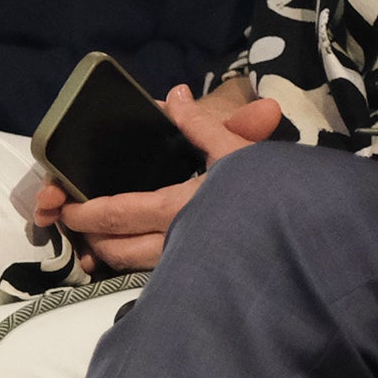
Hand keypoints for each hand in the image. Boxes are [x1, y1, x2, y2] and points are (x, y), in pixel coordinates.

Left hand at [26, 84, 282, 275]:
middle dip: (92, 240)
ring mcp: (189, 268)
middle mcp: (178, 244)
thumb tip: (173, 95)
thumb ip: (199, 124)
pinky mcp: (203, 282)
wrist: (311, 235)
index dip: (86, 214)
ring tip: (104, 243)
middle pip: (117, 250)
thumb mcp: (237, 149)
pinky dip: (141, 264)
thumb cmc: (272, 190)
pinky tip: (141, 255)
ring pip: (136, 267)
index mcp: (179, 207)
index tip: (66, 209)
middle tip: (79, 228)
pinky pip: (159, 275)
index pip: (118, 213)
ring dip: (113, 255)